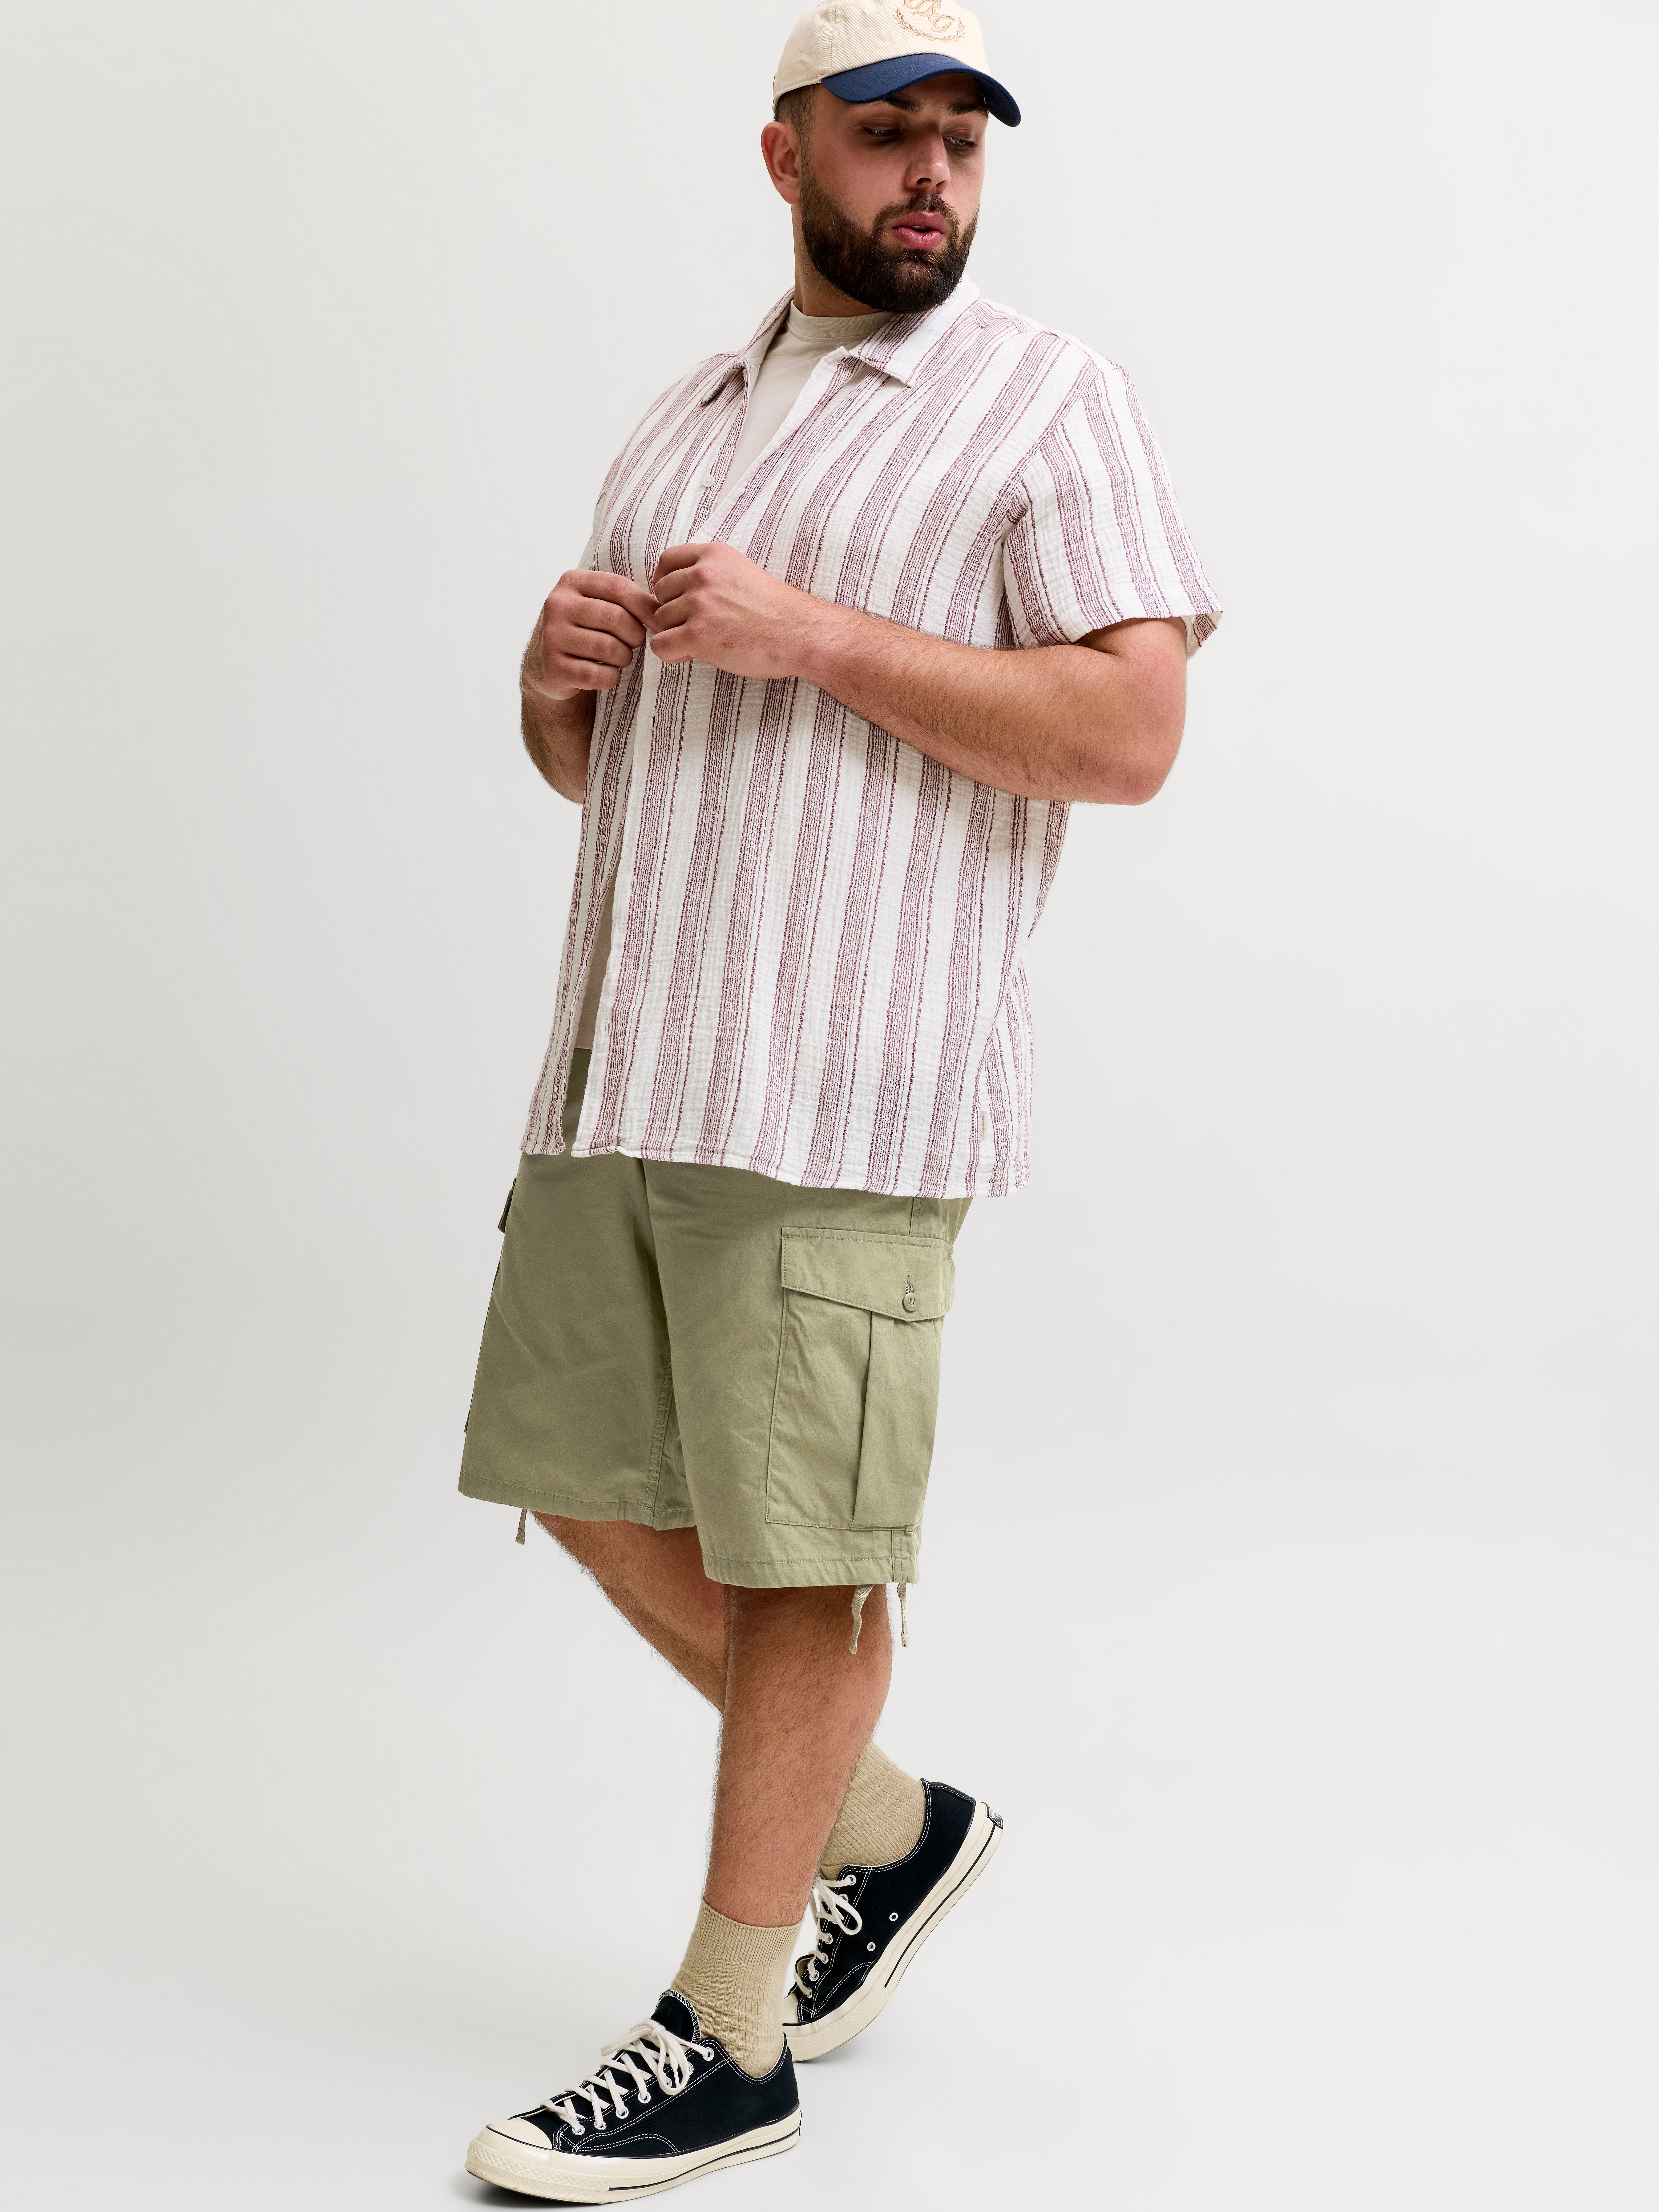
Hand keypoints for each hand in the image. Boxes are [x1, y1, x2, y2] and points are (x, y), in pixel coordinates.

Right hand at [523, 570, 658, 703]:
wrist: (545, 665)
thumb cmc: (583, 629)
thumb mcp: (596, 603)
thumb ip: (624, 599)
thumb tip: (662, 605)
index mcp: (571, 581)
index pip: (619, 587)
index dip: (645, 606)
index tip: (657, 622)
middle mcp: (557, 605)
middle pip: (616, 618)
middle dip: (635, 635)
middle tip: (634, 642)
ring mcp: (552, 636)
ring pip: (609, 648)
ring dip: (624, 657)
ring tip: (620, 657)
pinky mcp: (553, 667)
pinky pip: (598, 675)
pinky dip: (611, 677)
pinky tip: (607, 673)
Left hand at [648, 542, 831, 679]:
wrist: (801, 634)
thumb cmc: (775, 611)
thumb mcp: (740, 574)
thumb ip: (706, 575)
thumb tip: (665, 594)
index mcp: (714, 555)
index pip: (666, 561)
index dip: (665, 583)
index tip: (677, 599)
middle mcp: (703, 575)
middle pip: (660, 593)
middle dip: (673, 612)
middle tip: (699, 626)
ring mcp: (700, 604)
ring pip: (660, 621)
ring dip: (676, 634)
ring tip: (705, 640)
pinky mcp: (698, 634)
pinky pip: (660, 645)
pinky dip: (672, 654)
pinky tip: (693, 654)